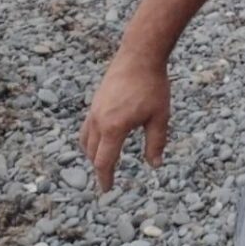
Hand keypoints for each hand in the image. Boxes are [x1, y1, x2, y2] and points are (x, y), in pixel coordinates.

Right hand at [79, 52, 170, 191]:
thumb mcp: (159, 117)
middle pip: (91, 153)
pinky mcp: (95, 100)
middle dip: (98, 167)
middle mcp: (98, 120)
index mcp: (113, 128)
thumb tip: (154, 166)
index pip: (104, 161)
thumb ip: (156, 143)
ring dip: (92, 153)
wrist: (139, 56)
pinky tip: (103, 136)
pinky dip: (90, 138)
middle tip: (107, 177)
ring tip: (103, 159)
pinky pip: (87, 126)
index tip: (107, 190)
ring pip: (85, 139)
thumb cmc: (152, 85)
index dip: (105, 178)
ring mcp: (94, 109)